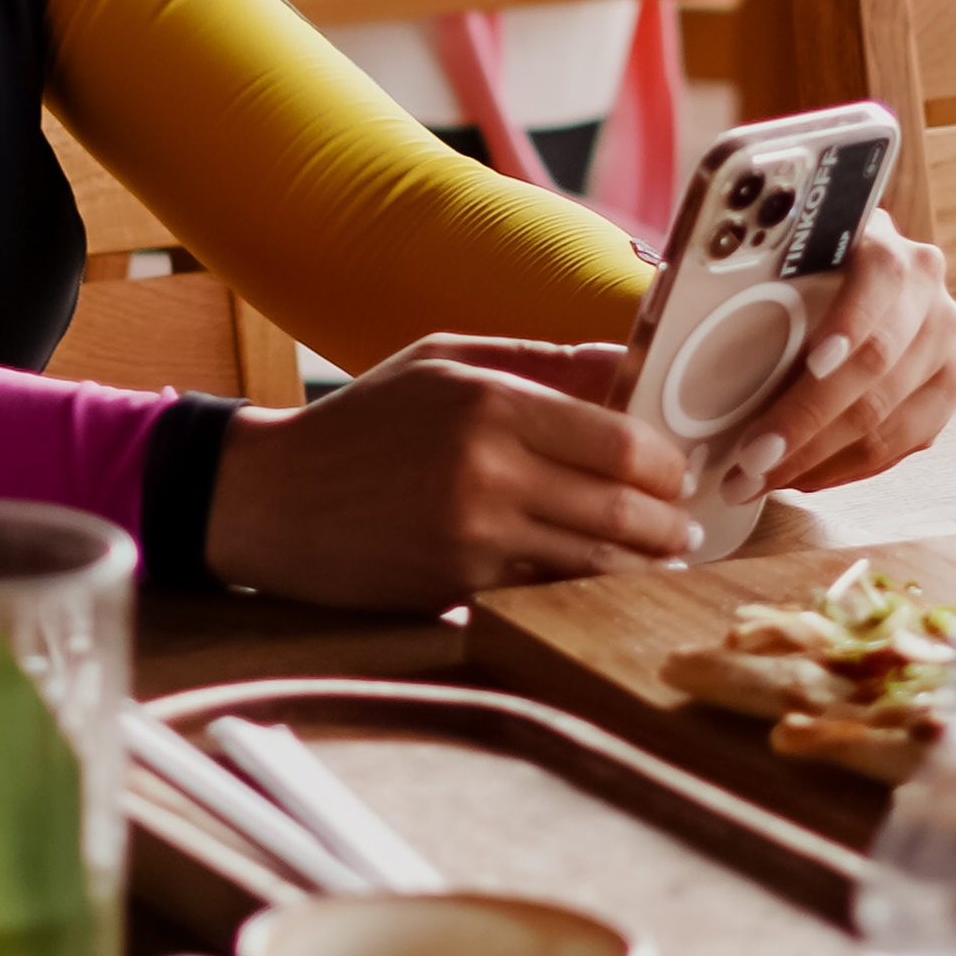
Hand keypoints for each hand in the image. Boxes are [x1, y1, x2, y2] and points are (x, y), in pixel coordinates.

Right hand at [203, 336, 696, 611]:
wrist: (270, 498)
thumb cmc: (362, 421)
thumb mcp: (443, 361)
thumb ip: (542, 361)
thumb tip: (630, 361)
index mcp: (490, 404)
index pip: (621, 442)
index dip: (666, 463)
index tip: (677, 468)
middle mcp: (489, 473)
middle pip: (623, 509)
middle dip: (669, 521)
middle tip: (684, 524)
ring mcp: (474, 539)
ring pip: (597, 562)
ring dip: (643, 564)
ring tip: (662, 557)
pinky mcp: (458, 589)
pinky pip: (550, 593)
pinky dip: (587, 589)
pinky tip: (603, 580)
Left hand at [711, 208, 955, 507]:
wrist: (863, 281)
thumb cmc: (807, 272)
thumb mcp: (789, 259)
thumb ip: (756, 275)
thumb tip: (671, 315)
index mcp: (891, 250)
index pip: (879, 281)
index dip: (848, 325)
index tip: (811, 364)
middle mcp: (930, 298)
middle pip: (875, 367)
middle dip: (805, 421)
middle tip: (749, 458)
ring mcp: (946, 351)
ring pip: (884, 420)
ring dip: (815, 459)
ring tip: (757, 480)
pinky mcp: (945, 397)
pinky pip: (897, 448)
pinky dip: (841, 469)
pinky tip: (797, 478)